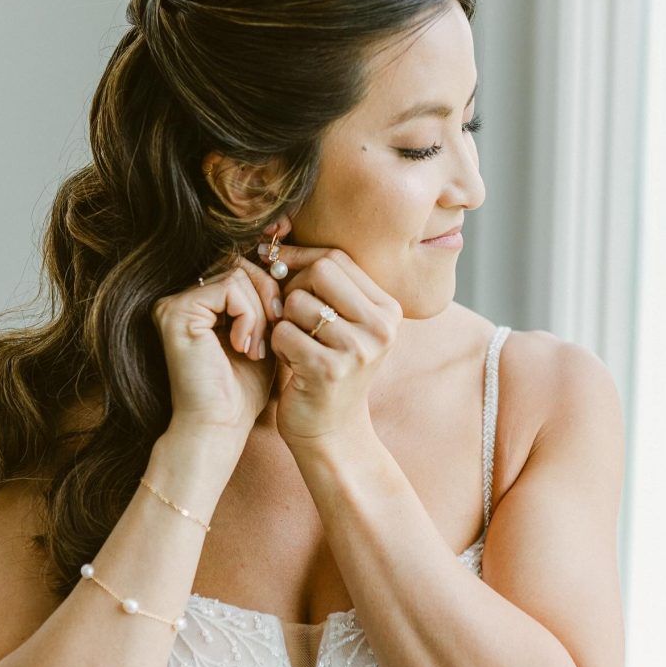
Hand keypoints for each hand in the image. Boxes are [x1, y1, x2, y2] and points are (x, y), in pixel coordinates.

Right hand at [151, 254, 282, 445]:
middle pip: (239, 264)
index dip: (269, 288)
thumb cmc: (241, 391)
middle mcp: (180, 299)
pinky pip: (229, 287)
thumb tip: (284, 263)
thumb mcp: (261, 336)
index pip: (241, 268)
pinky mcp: (176, 311)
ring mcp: (174, 303)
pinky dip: (248, 316)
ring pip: (237, 274)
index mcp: (198, 304)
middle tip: (275, 332)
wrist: (219, 426)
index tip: (280, 323)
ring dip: (260, 311)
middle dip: (268, 294)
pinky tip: (245, 347)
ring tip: (257, 348)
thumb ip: (265, 302)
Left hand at [257, 242, 402, 447]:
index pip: (336, 258)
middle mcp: (381, 327)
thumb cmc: (329, 366)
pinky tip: (290, 362)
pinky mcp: (329, 371)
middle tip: (291, 317)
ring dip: (284, 322)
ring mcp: (358, 349)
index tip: (281, 271)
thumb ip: (324, 283)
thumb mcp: (342, 322)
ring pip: (297, 303)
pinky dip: (277, 346)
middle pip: (319, 272)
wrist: (332, 431)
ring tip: (296, 344)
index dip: (302, 260)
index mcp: (388, 309)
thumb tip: (277, 235)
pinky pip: (283, 333)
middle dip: (293, 290)